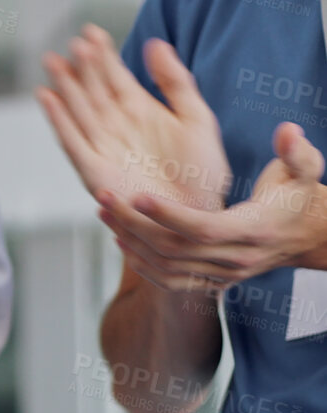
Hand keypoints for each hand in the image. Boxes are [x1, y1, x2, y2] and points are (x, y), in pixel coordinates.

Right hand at [38, 27, 230, 211]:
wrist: (197, 215)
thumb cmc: (201, 174)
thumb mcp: (197, 118)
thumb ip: (176, 82)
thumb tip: (155, 44)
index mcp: (140, 111)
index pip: (115, 76)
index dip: (102, 54)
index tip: (90, 32)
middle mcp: (117, 126)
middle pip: (92, 89)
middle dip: (80, 66)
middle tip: (70, 44)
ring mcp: (103, 147)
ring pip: (78, 110)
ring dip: (64, 86)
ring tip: (53, 61)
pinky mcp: (93, 169)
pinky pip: (71, 140)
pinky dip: (58, 120)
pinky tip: (47, 98)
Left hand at [95, 122, 326, 293]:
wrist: (307, 236)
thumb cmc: (299, 196)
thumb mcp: (304, 169)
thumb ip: (296, 151)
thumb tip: (288, 131)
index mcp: (256, 230)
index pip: (205, 228)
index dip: (169, 215)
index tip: (137, 195)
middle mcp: (237, 258)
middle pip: (176, 249)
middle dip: (135, 224)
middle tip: (105, 198)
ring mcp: (224, 274)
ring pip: (166, 266)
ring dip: (130, 242)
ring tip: (105, 212)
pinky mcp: (213, 282)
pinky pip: (170, 281)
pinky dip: (142, 264)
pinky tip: (121, 240)